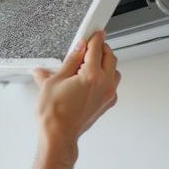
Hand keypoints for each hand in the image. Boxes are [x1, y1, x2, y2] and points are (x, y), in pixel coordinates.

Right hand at [32, 31, 120, 149]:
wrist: (58, 136)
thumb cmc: (54, 114)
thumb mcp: (54, 81)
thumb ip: (69, 62)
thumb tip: (76, 50)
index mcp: (91, 75)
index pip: (96, 48)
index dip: (93, 37)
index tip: (93, 32)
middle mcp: (104, 84)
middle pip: (110, 57)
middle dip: (101, 48)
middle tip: (90, 45)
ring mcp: (108, 95)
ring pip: (114, 71)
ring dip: (105, 64)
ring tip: (88, 64)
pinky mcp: (107, 104)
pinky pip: (112, 85)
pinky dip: (105, 78)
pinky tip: (89, 80)